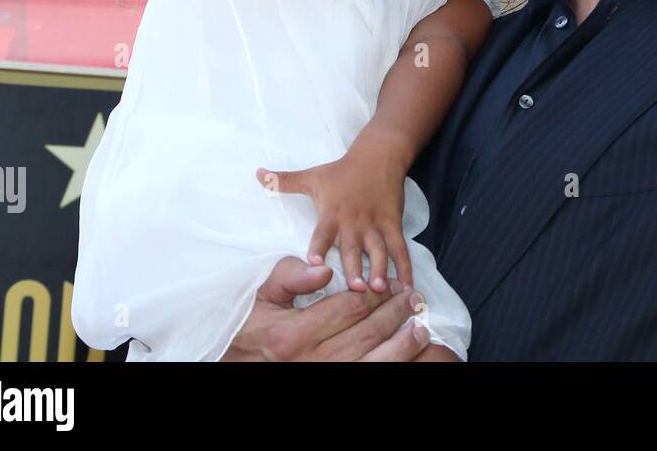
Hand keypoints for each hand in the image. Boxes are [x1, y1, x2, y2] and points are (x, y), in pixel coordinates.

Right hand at [220, 256, 429, 360]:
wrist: (236, 359)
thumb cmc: (250, 323)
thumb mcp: (262, 293)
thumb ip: (290, 276)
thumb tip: (324, 271)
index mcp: (292, 334)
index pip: (349, 308)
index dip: (376, 293)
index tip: (391, 284)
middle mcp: (310, 361)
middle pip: (367, 333)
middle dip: (395, 313)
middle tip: (413, 298)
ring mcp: (322, 378)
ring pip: (374, 362)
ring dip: (402, 344)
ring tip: (420, 328)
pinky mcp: (330, 385)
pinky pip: (368, 374)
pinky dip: (390, 363)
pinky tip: (404, 352)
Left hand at [256, 128, 414, 293]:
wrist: (378, 156)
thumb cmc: (341, 170)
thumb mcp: (311, 176)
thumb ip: (283, 180)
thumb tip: (256, 173)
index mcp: (331, 214)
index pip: (322, 233)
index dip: (318, 247)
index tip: (313, 263)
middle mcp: (353, 222)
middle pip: (353, 248)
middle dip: (354, 268)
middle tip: (355, 289)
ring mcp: (375, 224)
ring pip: (378, 250)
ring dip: (380, 269)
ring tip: (381, 289)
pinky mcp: (393, 224)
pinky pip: (400, 248)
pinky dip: (405, 266)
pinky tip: (408, 285)